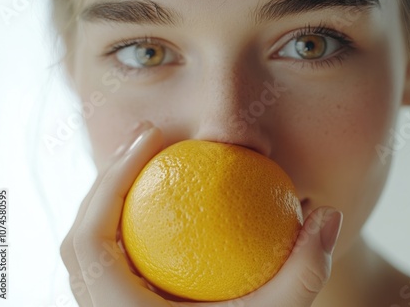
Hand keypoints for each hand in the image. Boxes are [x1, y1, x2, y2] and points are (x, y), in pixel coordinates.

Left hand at [61, 121, 342, 306]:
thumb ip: (304, 274)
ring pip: (94, 246)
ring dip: (115, 196)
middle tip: (150, 136)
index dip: (110, 181)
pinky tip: (164, 202)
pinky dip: (131, 221)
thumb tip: (328, 212)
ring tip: (150, 160)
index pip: (88, 240)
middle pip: (80, 234)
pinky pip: (117, 256)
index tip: (150, 137)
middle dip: (110, 177)